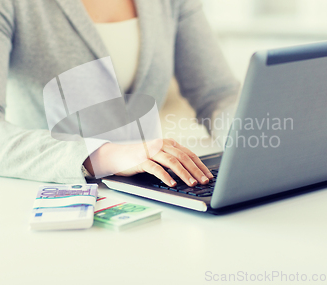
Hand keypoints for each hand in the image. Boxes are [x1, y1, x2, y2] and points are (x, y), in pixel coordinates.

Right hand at [83, 139, 212, 186]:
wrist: (117, 156)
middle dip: (196, 170)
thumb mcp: (160, 157)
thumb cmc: (141, 158)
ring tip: (191, 183)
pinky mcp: (141, 160)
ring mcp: (151, 152)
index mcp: (169, 144)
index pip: (189, 154)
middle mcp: (161, 145)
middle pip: (183, 157)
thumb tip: (193, 175)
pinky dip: (165, 176)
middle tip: (204, 181)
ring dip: (183, 173)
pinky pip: (155, 168)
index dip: (200, 165)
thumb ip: (173, 161)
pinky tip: (172, 183)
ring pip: (172, 161)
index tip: (209, 176)